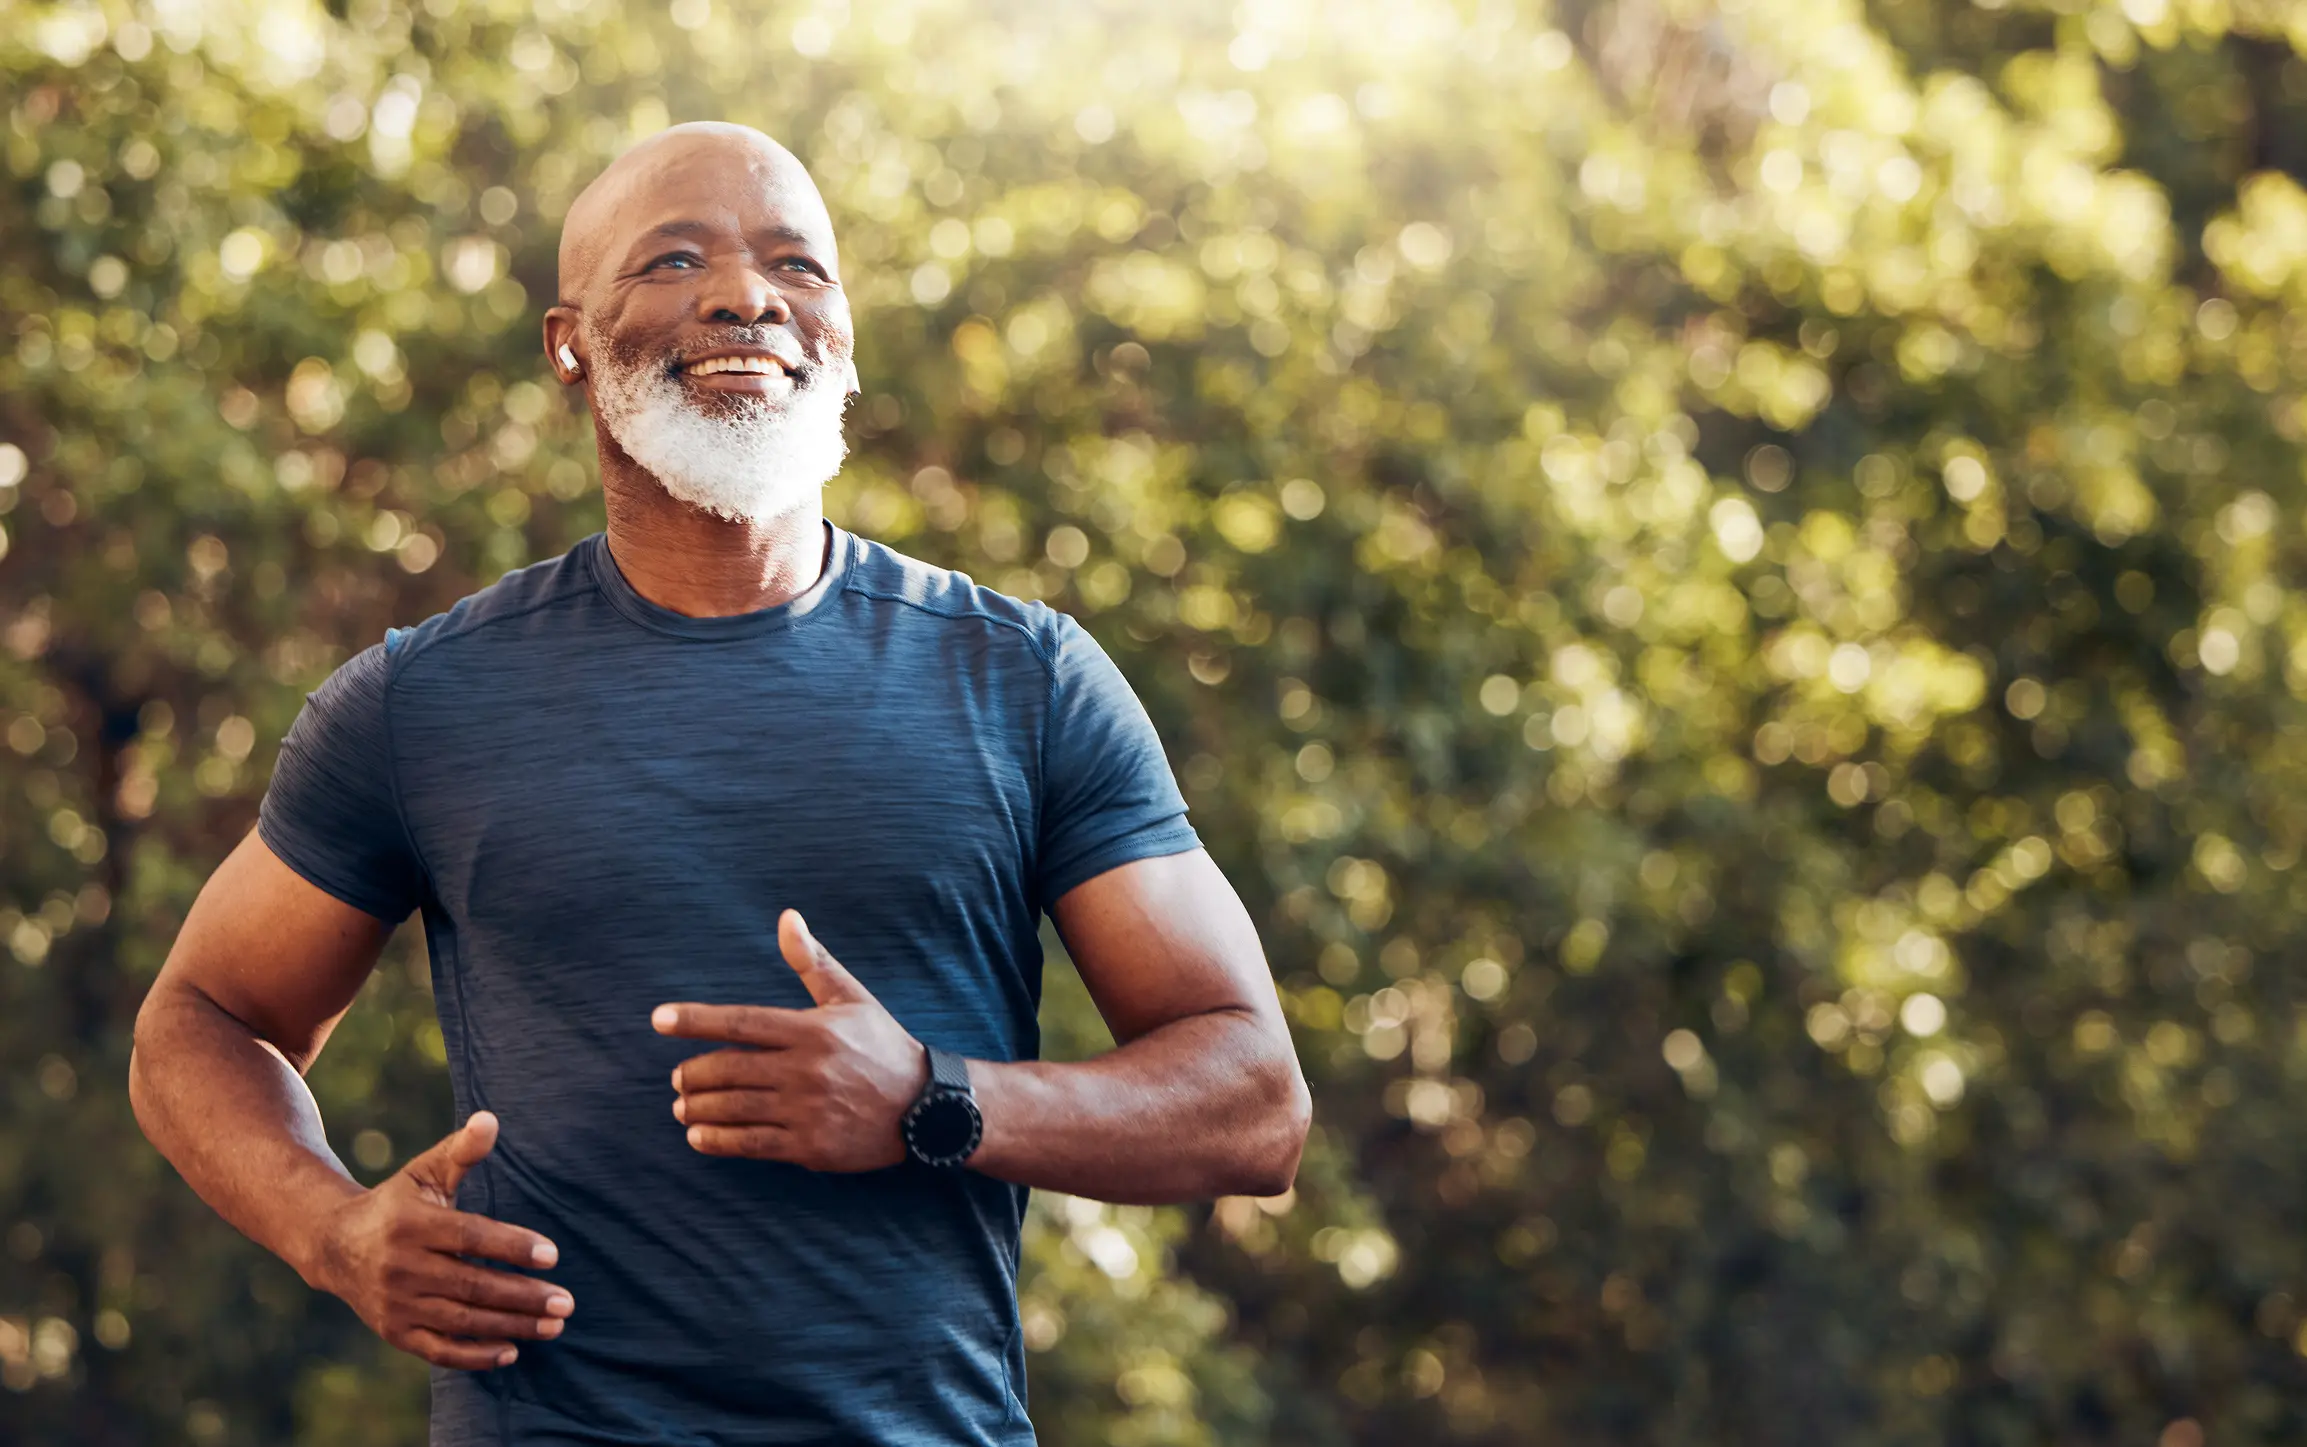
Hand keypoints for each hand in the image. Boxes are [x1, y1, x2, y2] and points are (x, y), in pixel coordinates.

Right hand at [304, 1112, 572, 1369]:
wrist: (334, 1245)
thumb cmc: (397, 1203)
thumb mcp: (425, 1173)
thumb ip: (461, 1151)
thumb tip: (490, 1119)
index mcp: (411, 1224)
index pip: (470, 1238)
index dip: (511, 1247)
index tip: (552, 1255)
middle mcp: (401, 1267)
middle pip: (471, 1285)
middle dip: (523, 1297)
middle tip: (567, 1302)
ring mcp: (396, 1304)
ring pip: (460, 1321)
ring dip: (510, 1327)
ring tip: (554, 1326)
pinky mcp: (394, 1332)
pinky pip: (438, 1350)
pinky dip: (474, 1356)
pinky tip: (511, 1352)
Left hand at [653, 910, 930, 1171]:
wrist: (925, 1108)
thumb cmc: (882, 1046)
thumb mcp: (851, 998)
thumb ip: (813, 961)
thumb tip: (787, 918)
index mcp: (811, 1030)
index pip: (741, 1022)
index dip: (695, 1020)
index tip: (659, 1019)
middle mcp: (805, 1069)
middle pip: (728, 1069)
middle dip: (693, 1073)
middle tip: (678, 1077)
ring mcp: (806, 1110)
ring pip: (733, 1108)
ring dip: (697, 1107)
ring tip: (681, 1105)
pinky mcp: (810, 1146)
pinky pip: (750, 1143)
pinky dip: (716, 1140)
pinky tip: (697, 1135)